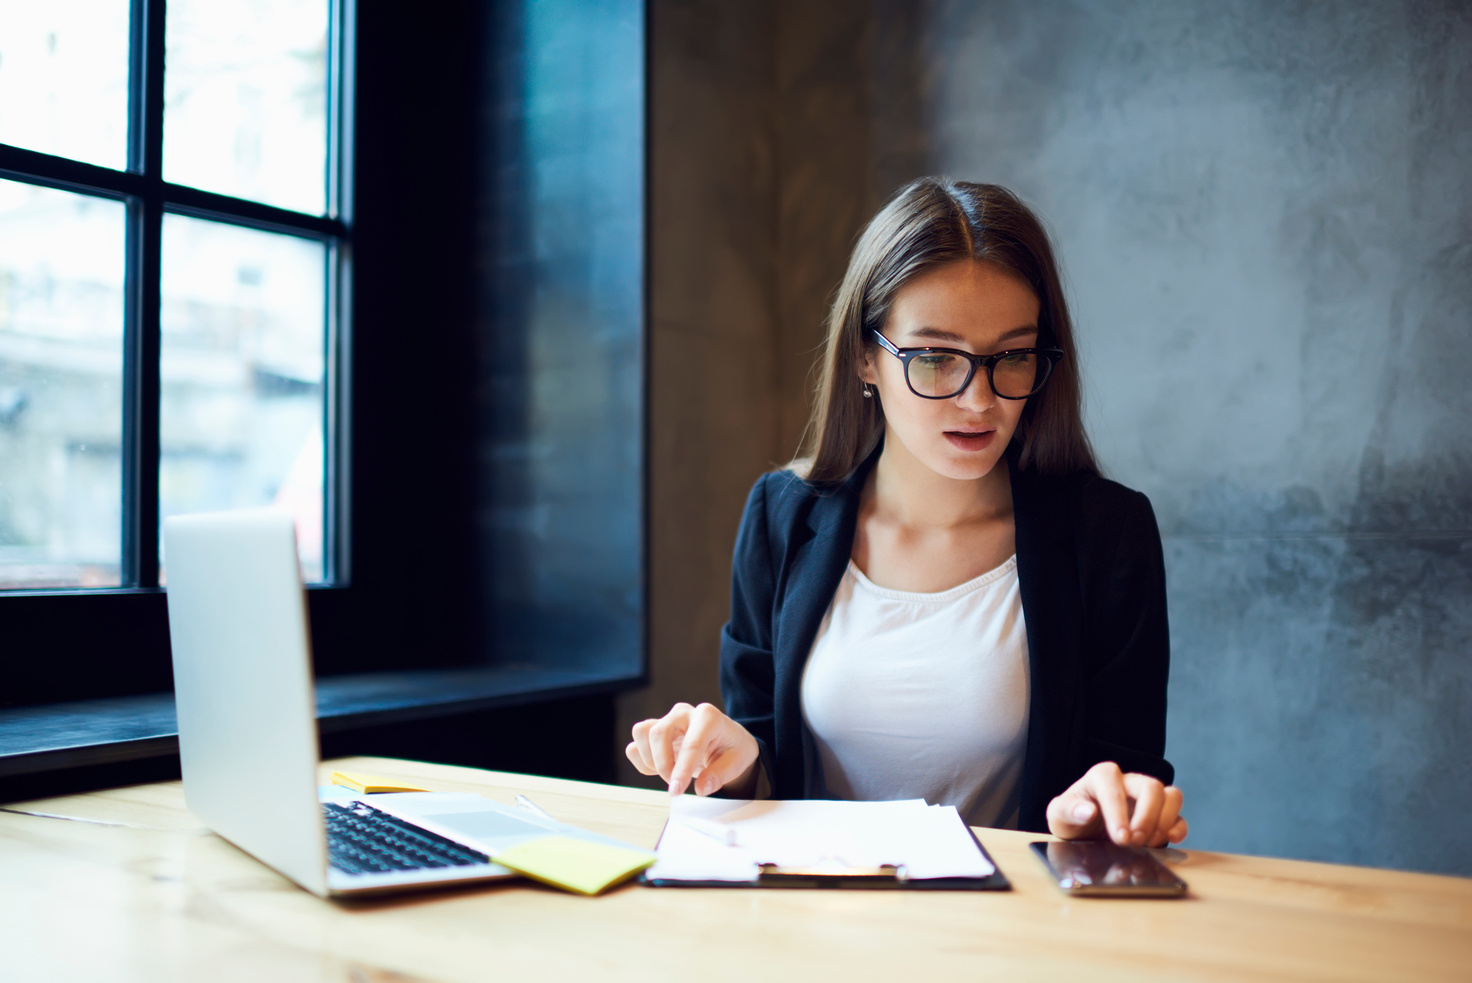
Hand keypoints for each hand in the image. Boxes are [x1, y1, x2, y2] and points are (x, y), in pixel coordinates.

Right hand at [626, 702, 760, 796]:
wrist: (726, 740)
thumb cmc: (732, 748)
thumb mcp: (738, 761)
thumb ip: (720, 775)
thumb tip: (701, 788)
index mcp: (708, 716)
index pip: (690, 744)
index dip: (681, 770)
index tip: (676, 790)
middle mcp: (684, 713)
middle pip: (658, 733)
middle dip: (663, 765)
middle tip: (676, 786)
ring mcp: (667, 719)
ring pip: (642, 733)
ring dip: (650, 760)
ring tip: (669, 774)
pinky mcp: (655, 730)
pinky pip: (636, 744)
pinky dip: (642, 761)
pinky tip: (659, 769)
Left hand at [1046, 761, 1187, 847]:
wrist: (1082, 832)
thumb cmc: (1072, 819)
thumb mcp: (1059, 816)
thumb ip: (1068, 811)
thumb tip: (1087, 810)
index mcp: (1101, 777)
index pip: (1114, 786)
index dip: (1118, 812)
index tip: (1120, 838)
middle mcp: (1128, 782)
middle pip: (1150, 786)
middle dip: (1146, 818)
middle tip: (1134, 843)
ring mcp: (1147, 797)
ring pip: (1171, 795)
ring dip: (1164, 821)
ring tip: (1148, 843)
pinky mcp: (1160, 814)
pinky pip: (1179, 814)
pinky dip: (1178, 827)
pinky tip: (1170, 840)